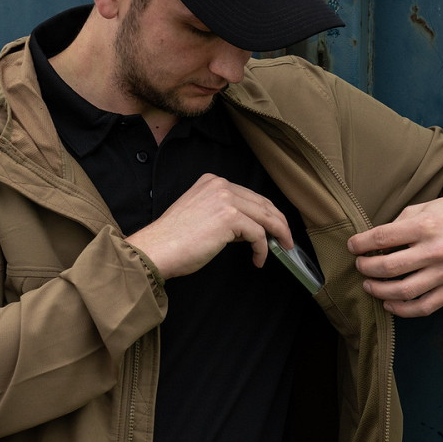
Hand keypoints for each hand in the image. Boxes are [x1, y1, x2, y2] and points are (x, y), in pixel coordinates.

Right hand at [126, 173, 292, 279]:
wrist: (156, 249)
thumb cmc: (173, 240)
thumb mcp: (200, 216)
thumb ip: (224, 214)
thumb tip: (251, 230)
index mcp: (212, 182)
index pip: (250, 195)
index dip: (267, 212)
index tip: (275, 227)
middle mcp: (220, 185)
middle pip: (262, 203)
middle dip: (278, 223)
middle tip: (286, 240)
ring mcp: (225, 199)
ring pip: (266, 216)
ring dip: (278, 235)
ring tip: (281, 249)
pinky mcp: (229, 217)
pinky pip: (258, 234)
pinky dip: (262, 249)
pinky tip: (258, 260)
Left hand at [346, 193, 442, 317]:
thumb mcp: (424, 207)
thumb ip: (398, 224)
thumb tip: (372, 243)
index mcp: (425, 226)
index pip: (381, 239)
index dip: (360, 244)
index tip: (352, 247)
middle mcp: (436, 250)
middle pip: (388, 267)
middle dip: (366, 268)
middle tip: (360, 266)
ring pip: (403, 291)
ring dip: (379, 291)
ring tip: (369, 285)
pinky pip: (424, 307)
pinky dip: (402, 309)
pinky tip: (389, 303)